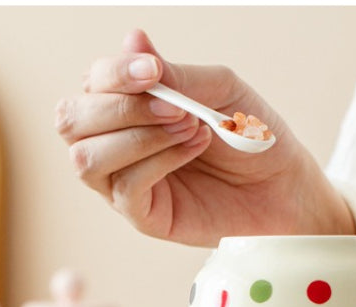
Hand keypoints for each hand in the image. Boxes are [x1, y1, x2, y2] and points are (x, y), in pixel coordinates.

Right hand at [56, 30, 353, 246]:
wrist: (286, 186)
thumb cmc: (252, 137)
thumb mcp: (218, 91)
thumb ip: (175, 73)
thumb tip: (133, 40)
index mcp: (128, 109)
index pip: (89, 85)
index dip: (113, 74)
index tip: (154, 70)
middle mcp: (116, 146)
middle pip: (70, 121)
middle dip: (117, 107)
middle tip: (176, 106)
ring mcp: (126, 185)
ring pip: (86, 158)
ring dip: (137, 135)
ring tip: (190, 127)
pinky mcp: (145, 217)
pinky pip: (125, 188)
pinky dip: (157, 161)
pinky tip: (193, 149)